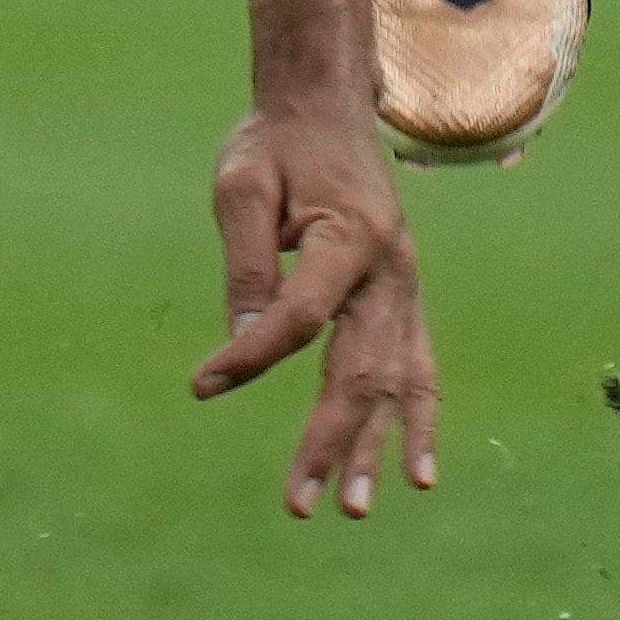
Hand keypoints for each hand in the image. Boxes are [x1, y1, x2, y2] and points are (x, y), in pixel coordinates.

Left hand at [192, 93, 434, 516]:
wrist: (327, 110)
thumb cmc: (276, 146)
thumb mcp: (241, 186)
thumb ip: (246, 263)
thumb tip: (241, 346)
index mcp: (349, 237)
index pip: (300, 316)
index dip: (251, 357)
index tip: (201, 384)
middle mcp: (390, 271)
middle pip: (360, 368)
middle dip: (330, 440)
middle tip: (300, 504)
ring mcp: (405, 290)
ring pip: (395, 381)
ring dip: (373, 447)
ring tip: (353, 509)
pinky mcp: (403, 302)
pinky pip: (419, 370)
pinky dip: (418, 422)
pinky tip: (416, 476)